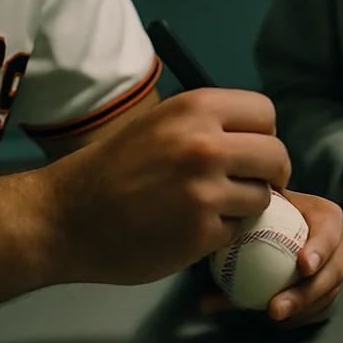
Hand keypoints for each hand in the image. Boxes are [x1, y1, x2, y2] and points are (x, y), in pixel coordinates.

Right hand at [42, 88, 289, 285]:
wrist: (66, 217)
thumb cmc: (111, 168)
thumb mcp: (158, 124)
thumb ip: (206, 125)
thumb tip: (256, 137)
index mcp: (194, 108)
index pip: (265, 112)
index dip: (262, 134)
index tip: (250, 151)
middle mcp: (205, 145)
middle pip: (277, 155)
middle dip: (270, 173)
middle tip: (250, 184)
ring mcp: (205, 191)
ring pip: (263, 197)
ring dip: (245, 205)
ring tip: (212, 208)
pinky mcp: (201, 233)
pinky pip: (239, 230)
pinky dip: (222, 233)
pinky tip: (192, 229)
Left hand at [200, 190, 342, 327]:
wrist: (284, 217)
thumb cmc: (270, 212)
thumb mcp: (257, 213)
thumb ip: (238, 233)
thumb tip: (207, 280)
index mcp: (327, 217)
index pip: (328, 232)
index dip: (319, 249)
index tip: (302, 266)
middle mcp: (338, 244)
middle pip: (331, 272)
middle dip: (305, 294)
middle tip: (275, 308)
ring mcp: (336, 268)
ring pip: (326, 295)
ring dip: (300, 310)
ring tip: (273, 318)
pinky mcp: (330, 288)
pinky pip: (320, 309)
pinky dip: (301, 317)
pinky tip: (279, 323)